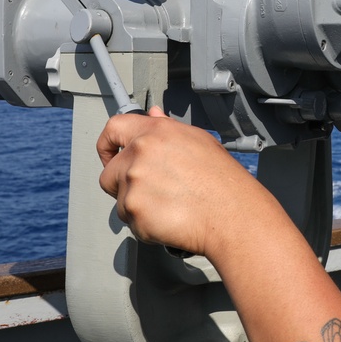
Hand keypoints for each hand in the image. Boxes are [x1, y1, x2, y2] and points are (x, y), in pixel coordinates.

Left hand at [96, 107, 284, 256]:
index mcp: (156, 132)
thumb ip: (167, 128)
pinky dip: (145, 226)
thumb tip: (153, 115)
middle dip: (124, 186)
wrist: (233, 214)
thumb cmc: (223, 182)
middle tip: (152, 194)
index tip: (110, 156)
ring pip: (120, 201)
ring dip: (138, 208)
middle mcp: (141, 152)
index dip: (107, 145)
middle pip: (110, 174)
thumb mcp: (199, 141)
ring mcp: (135, 181)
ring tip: (169, 207)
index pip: (113, 129)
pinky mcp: (134, 210)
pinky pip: (130, 222)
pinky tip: (170, 219)